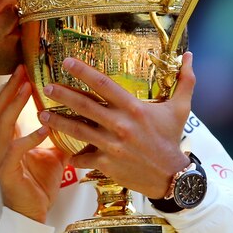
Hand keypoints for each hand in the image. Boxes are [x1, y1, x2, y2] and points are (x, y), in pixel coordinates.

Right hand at [0, 64, 66, 222]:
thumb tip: (78, 119)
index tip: (24, 69)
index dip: (13, 87)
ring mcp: (2, 157)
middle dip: (12, 87)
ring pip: (3, 124)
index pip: (5, 106)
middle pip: (0, 108)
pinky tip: (44, 127)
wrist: (32, 214)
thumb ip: (59, 136)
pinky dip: (30, 137)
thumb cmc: (39, 184)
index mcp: (9, 138)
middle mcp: (1, 144)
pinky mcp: (8, 171)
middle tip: (23, 70)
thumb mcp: (53, 154)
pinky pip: (17, 149)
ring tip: (28, 88)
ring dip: (16, 105)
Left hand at [38, 52, 195, 198]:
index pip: (104, 84)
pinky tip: (65, 153)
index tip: (66, 62)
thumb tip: (190, 55)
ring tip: (41, 115)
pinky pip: (83, 158)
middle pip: (84, 105)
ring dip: (58, 122)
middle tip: (46, 87)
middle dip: (62, 95)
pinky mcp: (106, 164)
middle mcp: (120, 124)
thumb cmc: (172, 139)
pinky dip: (74, 156)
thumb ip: (185, 81)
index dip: (83, 71)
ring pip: (78, 131)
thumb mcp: (181, 109)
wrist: (172, 177)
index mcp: (133, 108)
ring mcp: (111, 145)